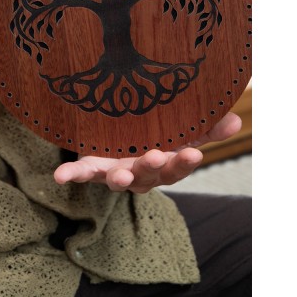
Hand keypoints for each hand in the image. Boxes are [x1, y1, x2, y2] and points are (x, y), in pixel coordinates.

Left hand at [53, 112, 241, 193]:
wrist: (112, 138)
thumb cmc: (152, 137)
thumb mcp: (180, 133)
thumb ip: (206, 129)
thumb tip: (237, 118)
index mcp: (162, 165)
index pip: (177, 168)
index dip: (184, 163)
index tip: (194, 154)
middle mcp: (139, 173)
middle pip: (148, 175)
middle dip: (153, 167)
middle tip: (157, 156)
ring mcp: (114, 171)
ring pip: (118, 178)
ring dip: (119, 177)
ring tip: (120, 174)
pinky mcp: (90, 166)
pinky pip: (80, 172)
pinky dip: (71, 174)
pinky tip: (60, 176)